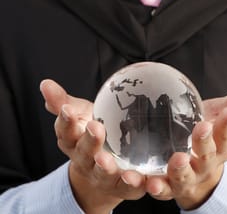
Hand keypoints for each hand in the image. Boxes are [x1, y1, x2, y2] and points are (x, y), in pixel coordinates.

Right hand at [40, 79, 145, 213]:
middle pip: (84, 151)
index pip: (65, 131)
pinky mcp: (122, 184)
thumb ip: (63, 101)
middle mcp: (85, 159)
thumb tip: (45, 84)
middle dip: (89, 140)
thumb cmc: (90, 133)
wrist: (103, 168)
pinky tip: (137, 177)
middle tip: (95, 127)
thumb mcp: (79, 115)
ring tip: (106, 159)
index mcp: (73, 140)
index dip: (65, 121)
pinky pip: (128, 185)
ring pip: (102, 172)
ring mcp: (102, 174)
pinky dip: (132, 182)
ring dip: (105, 166)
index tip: (67, 109)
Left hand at [145, 82, 226, 209]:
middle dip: (204, 143)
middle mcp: (204, 166)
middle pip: (206, 157)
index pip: (225, 136)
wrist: (192, 169)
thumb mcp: (215, 117)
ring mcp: (185, 179)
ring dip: (180, 170)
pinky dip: (152, 186)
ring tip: (177, 160)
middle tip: (202, 128)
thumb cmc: (204, 137)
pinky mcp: (166, 187)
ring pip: (184, 177)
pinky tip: (144, 180)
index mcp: (218, 149)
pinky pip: (159, 188)